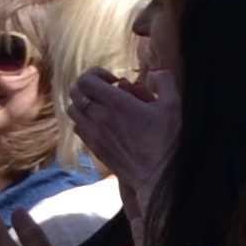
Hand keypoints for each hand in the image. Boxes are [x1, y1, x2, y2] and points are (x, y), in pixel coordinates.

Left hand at [68, 63, 175, 212]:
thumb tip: (155, 71)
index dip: (97, 74)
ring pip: (72, 110)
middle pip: (75, 92)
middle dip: (89, 86)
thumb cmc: (167, 140)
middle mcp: (99, 117)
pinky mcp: (93, 148)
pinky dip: (84, 119)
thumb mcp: (173, 105)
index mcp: (116, 103)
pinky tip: (102, 122)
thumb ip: (164, 81)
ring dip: (84, 102)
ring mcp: (93, 134)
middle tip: (108, 91)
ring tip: (103, 105)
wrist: (158, 175)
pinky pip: (78, 127)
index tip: (115, 80)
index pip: (86, 80)